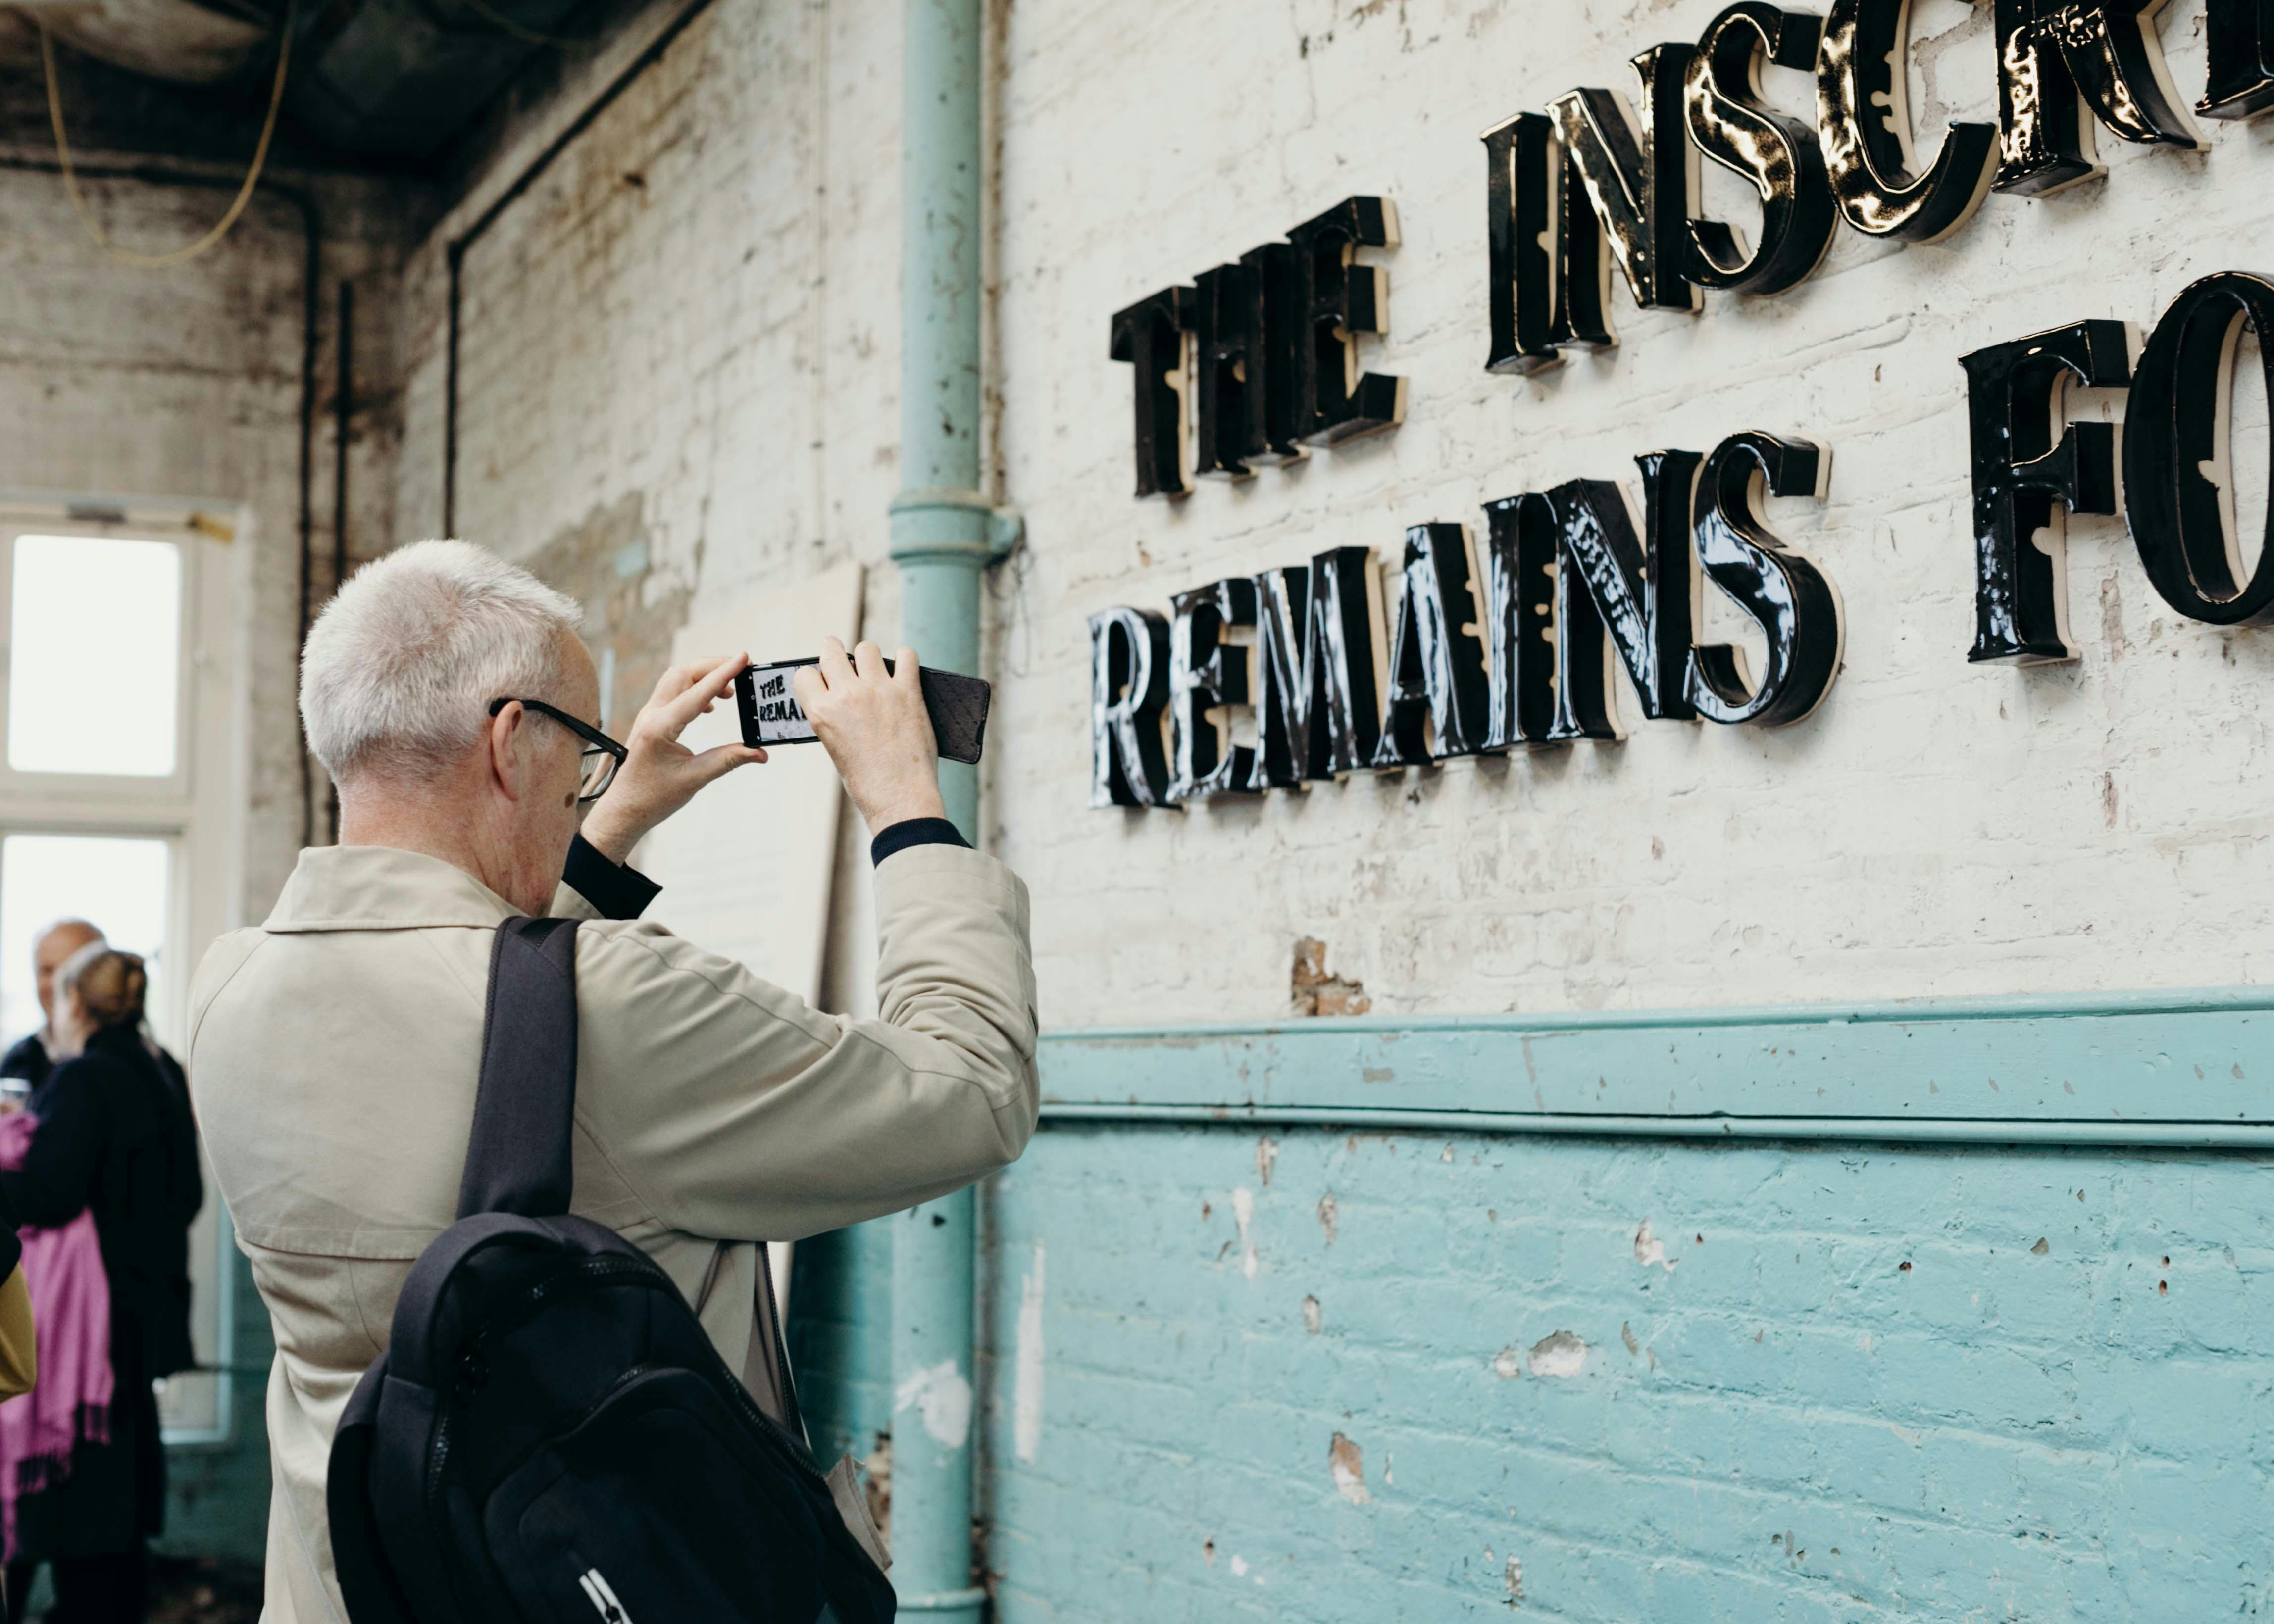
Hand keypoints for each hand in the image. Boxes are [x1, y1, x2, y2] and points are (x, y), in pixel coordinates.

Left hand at [580, 653, 767, 861]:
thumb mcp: (695, 779)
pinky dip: (694, 688)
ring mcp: (648, 715)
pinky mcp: (650, 720)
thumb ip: (729, 760)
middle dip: (714, 666)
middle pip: (684, 673)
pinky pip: (672, 691)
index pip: (698, 692)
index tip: (744, 658)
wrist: (623, 810)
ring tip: (730, 691)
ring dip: (703, 676)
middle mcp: (652, 715)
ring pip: (676, 678)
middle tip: (742, 669)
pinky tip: (710, 705)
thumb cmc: (652, 798)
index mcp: (661, 728)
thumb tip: (760, 753)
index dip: (725, 673)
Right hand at [792, 638, 946, 832]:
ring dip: (870, 658)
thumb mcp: (834, 747)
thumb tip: (839, 694)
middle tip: (847, 666)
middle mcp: (846, 695)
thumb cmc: (867, 782)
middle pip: (832, 649)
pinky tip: (903, 672)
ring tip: (877, 674)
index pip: (805, 673)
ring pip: (867, 648)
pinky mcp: (908, 691)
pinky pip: (905, 655)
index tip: (825, 680)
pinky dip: (904, 660)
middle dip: (836, 654)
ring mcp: (878, 691)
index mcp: (821, 712)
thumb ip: (832, 717)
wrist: (900, 799)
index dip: (815, 676)